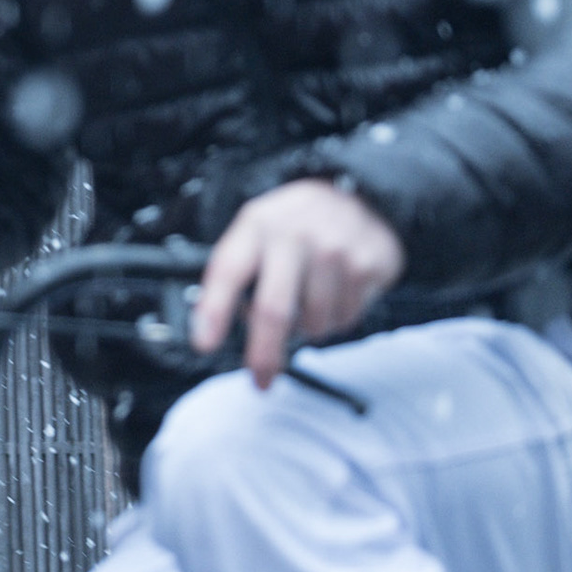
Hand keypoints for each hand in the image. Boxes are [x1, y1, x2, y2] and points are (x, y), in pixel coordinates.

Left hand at [189, 179, 403, 389]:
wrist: (360, 193)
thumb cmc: (296, 223)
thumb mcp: (257, 229)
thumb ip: (235, 270)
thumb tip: (205, 324)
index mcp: (257, 225)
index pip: (229, 271)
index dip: (214, 310)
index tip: (204, 344)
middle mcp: (295, 236)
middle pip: (273, 309)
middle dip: (263, 354)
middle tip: (260, 378)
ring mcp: (335, 250)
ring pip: (313, 323)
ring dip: (308, 329)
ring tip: (309, 302)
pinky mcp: (367, 265)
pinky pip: (346, 319)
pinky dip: (337, 318)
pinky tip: (336, 292)